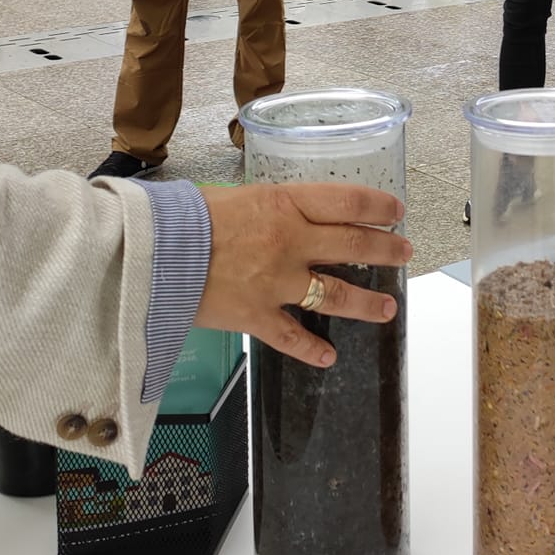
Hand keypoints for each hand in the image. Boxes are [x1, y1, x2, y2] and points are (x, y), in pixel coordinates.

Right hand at [195, 182, 409, 366]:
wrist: (149, 252)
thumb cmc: (183, 218)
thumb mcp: (234, 196)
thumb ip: (268, 206)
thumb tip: (285, 213)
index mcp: (284, 204)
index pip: (346, 201)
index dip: (377, 205)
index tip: (395, 211)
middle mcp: (289, 241)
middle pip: (353, 244)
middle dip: (385, 249)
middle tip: (404, 253)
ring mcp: (276, 282)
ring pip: (336, 293)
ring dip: (366, 302)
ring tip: (388, 307)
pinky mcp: (256, 316)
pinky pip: (293, 337)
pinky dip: (312, 349)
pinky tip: (328, 357)